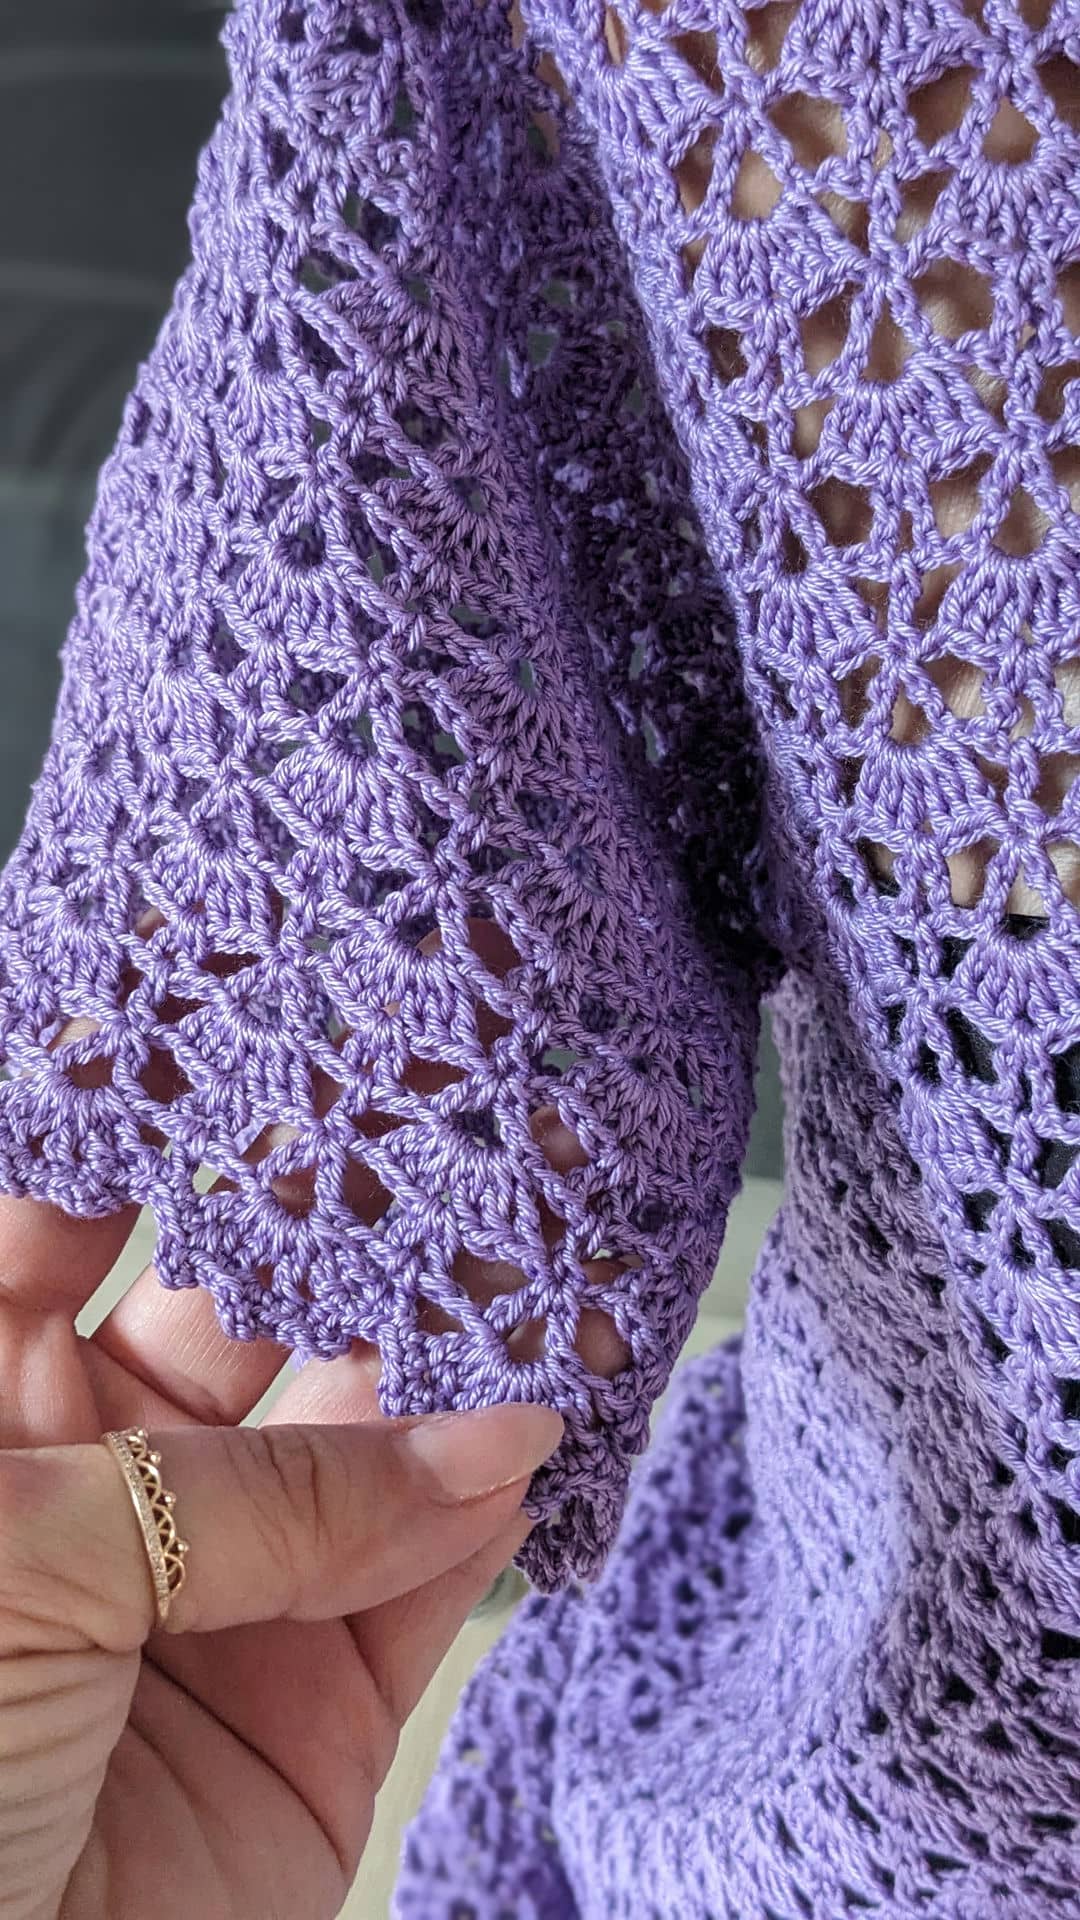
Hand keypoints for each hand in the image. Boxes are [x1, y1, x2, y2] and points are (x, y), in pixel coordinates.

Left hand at [0, 1190, 562, 1919]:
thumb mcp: (22, 1561)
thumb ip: (263, 1490)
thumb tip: (482, 1431)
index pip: (71, 1230)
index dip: (165, 1143)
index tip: (278, 1050)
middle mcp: (96, 1491)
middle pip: (246, 1323)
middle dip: (350, 1238)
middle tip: (463, 1136)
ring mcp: (215, 1604)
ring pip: (360, 1454)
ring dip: (458, 1368)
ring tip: (555, 1263)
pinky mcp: (313, 1723)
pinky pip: (424, 1598)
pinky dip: (491, 1521)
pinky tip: (551, 1430)